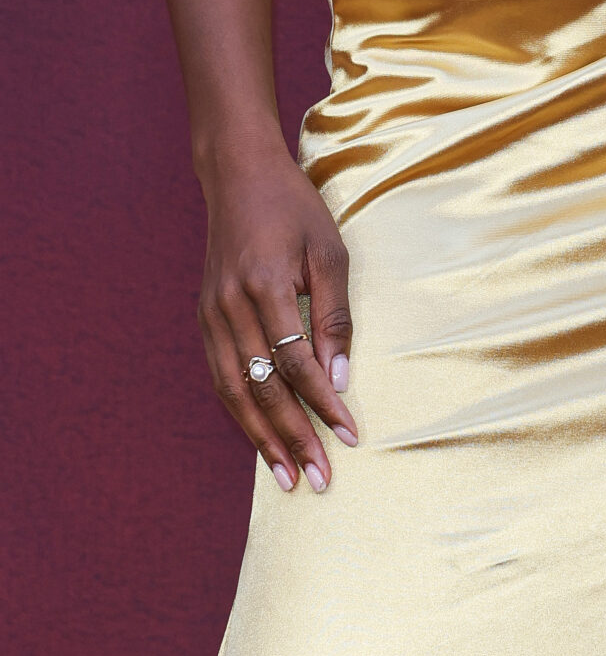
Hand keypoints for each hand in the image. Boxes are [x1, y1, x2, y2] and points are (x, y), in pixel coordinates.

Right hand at [199, 138, 357, 491]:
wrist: (239, 176)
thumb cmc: (295, 210)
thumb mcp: (329, 252)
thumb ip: (334, 317)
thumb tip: (341, 379)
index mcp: (264, 286)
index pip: (297, 364)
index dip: (325, 403)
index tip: (351, 435)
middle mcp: (229, 308)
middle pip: (262, 389)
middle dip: (293, 438)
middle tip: (320, 478)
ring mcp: (210, 316)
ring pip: (235, 393)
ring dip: (262, 438)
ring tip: (288, 476)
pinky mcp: (204, 319)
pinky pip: (221, 377)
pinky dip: (241, 412)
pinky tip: (260, 437)